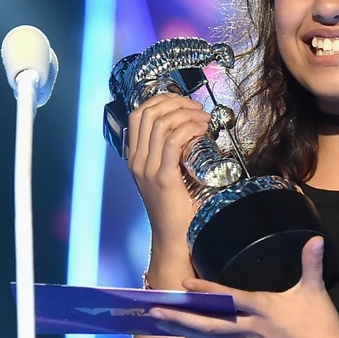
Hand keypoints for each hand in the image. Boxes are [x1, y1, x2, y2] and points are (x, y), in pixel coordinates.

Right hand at [126, 93, 209, 267]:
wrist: (173, 236)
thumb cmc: (175, 206)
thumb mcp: (165, 174)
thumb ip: (169, 152)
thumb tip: (188, 127)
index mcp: (135, 157)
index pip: (139, 114)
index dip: (162, 101)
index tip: (183, 102)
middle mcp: (137, 161)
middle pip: (149, 113)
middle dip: (176, 103)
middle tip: (197, 108)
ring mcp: (147, 169)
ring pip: (162, 124)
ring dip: (186, 114)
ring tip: (203, 119)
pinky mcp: (163, 178)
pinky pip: (173, 142)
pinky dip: (188, 128)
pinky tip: (201, 130)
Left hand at [150, 237, 338, 337]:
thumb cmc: (322, 326)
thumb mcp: (316, 292)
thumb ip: (312, 263)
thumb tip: (315, 237)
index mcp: (264, 308)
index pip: (230, 298)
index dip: (206, 290)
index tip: (183, 284)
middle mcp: (251, 328)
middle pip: (209, 324)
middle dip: (180, 318)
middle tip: (155, 312)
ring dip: (184, 331)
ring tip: (161, 325)